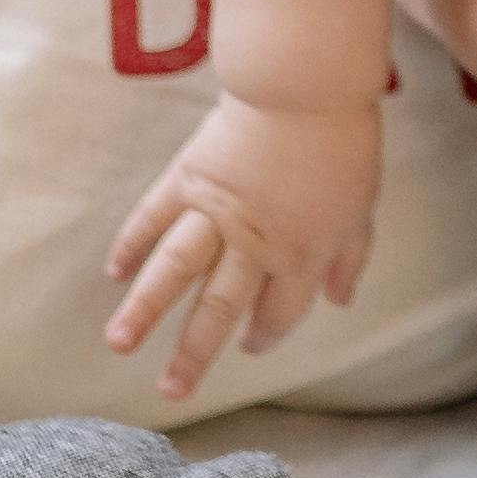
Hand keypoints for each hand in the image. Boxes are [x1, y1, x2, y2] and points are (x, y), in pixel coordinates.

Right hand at [107, 96, 381, 403]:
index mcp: (301, 255)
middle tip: (171, 391)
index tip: (250, 344)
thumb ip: (350, 256)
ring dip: (145, 310)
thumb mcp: (362, 207)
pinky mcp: (188, 178)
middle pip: (219, 309)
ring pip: (175, 271)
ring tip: (118, 343)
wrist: (306, 87)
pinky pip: (153, 217)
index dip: (265, 334)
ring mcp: (216, 212)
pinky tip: (114, 272)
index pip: (277, 312)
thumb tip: (340, 299)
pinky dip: (132, 243)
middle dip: (194, 353)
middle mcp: (254, 245)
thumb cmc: (344, 145)